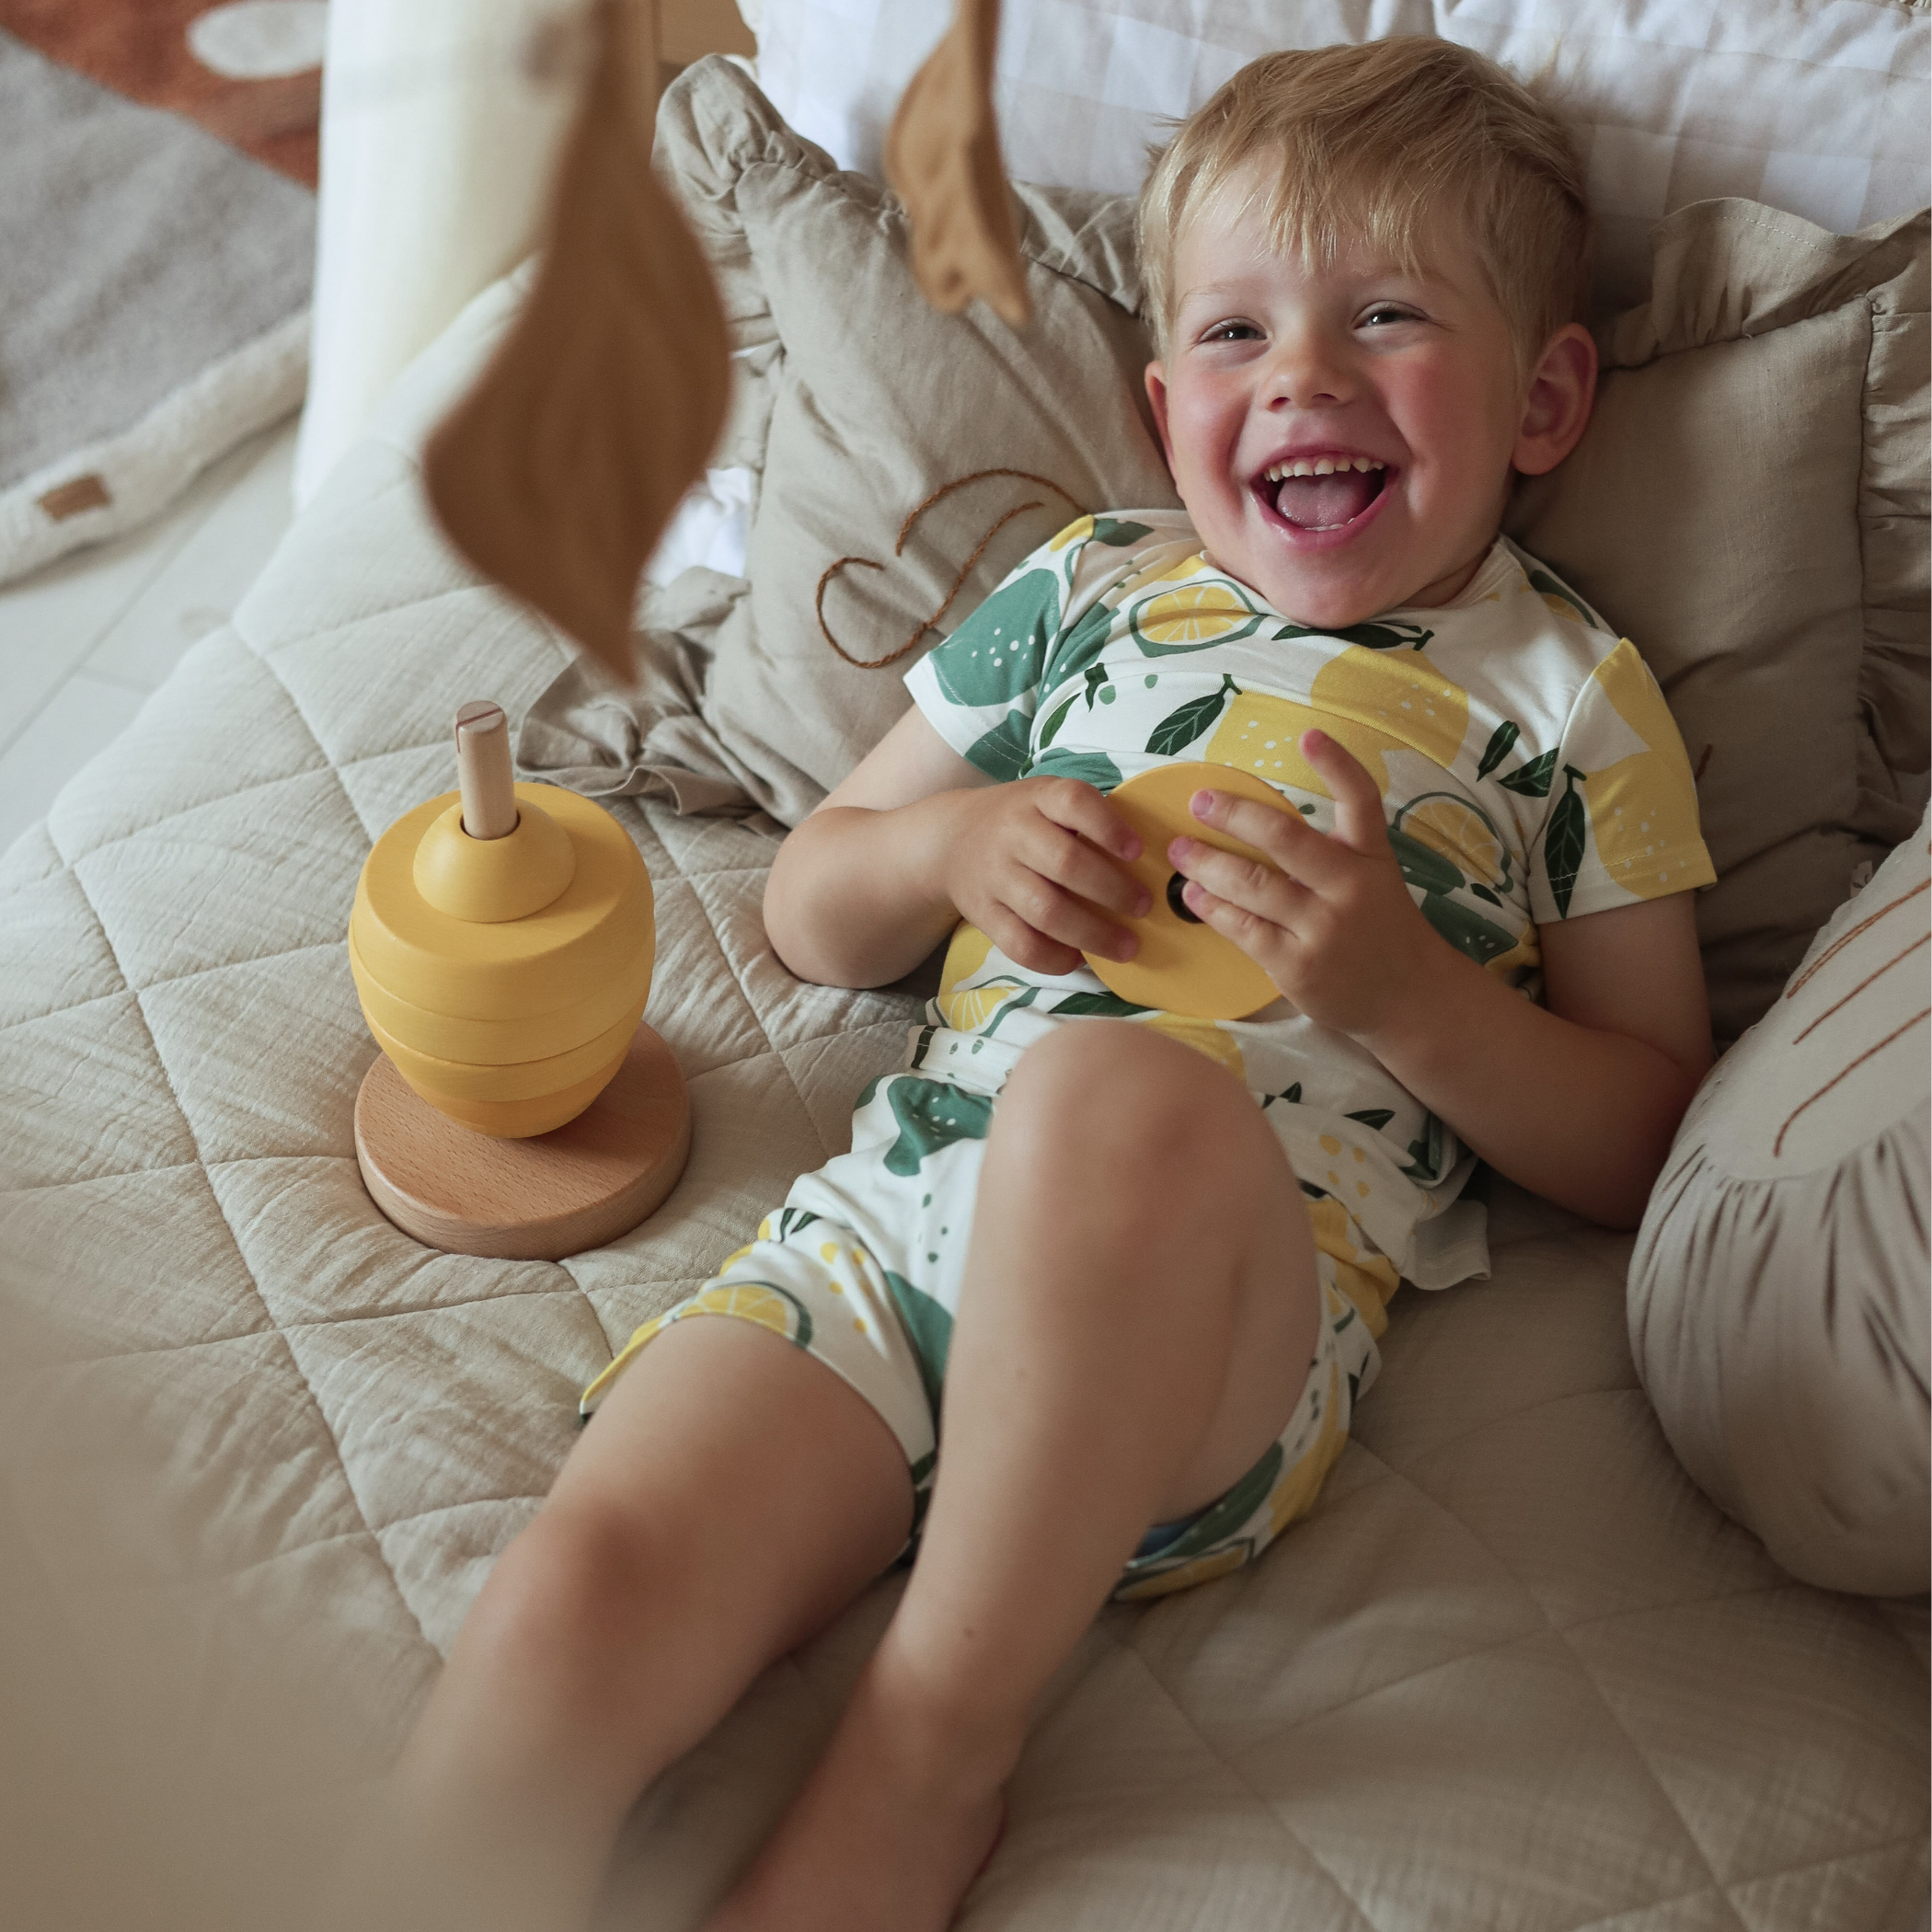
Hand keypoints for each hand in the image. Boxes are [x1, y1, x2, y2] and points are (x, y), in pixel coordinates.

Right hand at [932, 777, 1149, 975]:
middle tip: (1143, 906)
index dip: (1108, 827)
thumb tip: (1152, 857)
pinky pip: (1020, 944)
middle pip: (1066, 864)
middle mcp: (1012, 833)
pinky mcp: (983, 914)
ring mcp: (994, 876)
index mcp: (1037, 798)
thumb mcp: (1045, 800)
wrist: (949, 841)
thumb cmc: (1019, 821)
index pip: (1074, 802)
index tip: (1138, 851)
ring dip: (1093, 933)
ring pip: (1046, 911)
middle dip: (1113, 890)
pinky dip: (1054, 958)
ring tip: (1127, 945)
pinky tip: (1078, 958)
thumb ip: (1086, 819)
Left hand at [1167, 730, 1440, 1037]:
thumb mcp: (1374, 880)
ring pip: (1252, 885)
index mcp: (1371, 858)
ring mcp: (1322, 929)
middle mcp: (1349, 888)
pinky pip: (1243, 928)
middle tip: (1199, 801)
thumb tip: (1256, 824)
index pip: (1362, 800)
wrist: (1409, 1000)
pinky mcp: (1296, 966)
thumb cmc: (1380, 930)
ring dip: (1207, 863)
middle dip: (1234, 815)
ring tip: (1181, 849)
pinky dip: (1212, 908)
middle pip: (1285, 838)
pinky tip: (1193, 895)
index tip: (1309, 734)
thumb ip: (1331, 853)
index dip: (1337, 765)